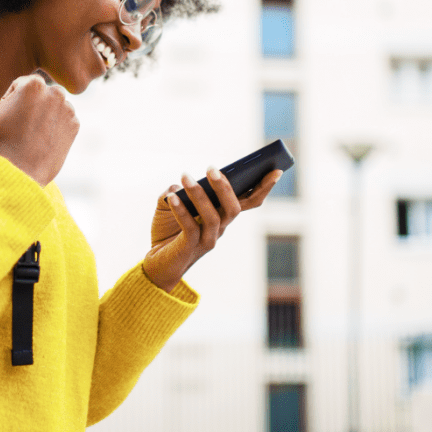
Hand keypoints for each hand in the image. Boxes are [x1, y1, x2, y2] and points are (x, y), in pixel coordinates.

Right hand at [0, 74, 78, 186]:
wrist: (16, 177)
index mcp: (33, 84)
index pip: (20, 86)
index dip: (9, 102)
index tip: (5, 120)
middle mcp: (56, 93)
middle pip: (38, 95)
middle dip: (27, 107)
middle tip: (15, 129)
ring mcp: (68, 111)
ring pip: (51, 107)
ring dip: (41, 116)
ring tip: (27, 136)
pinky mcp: (74, 128)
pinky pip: (62, 121)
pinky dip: (53, 129)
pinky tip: (39, 142)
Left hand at [143, 167, 282, 292]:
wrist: (155, 263)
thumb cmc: (167, 232)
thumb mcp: (168, 205)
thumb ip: (175, 191)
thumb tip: (178, 185)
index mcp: (222, 215)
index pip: (248, 201)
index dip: (264, 187)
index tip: (276, 170)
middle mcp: (219, 228)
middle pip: (234, 208)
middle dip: (226, 187)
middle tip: (212, 168)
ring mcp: (207, 240)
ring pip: (212, 217)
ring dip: (199, 195)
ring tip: (185, 177)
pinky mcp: (190, 248)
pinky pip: (190, 227)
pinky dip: (181, 210)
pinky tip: (171, 197)